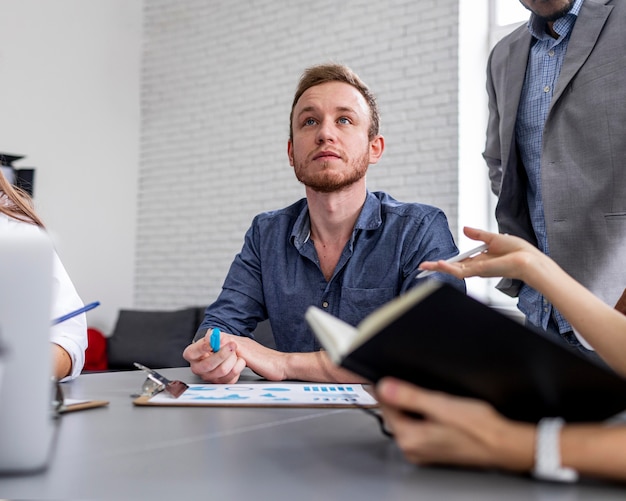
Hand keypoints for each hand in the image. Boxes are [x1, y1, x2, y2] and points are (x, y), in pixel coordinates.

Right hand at [182, 331, 245, 383]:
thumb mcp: (213, 335)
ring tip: (234, 352)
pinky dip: (238, 365)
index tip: (213, 342)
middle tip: (232, 345)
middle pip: (208, 364)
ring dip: (232, 358)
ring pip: (222, 370)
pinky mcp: (221, 382)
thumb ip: (215, 336)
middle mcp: (198, 368)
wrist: (223, 350)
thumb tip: (220, 340)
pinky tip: (237, 359)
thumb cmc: (215, 343)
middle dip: (222, 354)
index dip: (203, 347)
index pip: (192, 353)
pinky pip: (232, 376)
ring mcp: (209, 377)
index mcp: (191, 355)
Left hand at [375, 377, 533, 471]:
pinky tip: (440, 411)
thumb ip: (410, 396)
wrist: (504, 444)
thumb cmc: (479, 428)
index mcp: (410, 439)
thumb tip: (385, 387)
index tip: (392, 376)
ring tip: (437, 402)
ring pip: (407, 420)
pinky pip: (419, 427)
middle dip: (403, 398)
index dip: (388, 388)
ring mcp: (422, 452)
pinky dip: (424, 416)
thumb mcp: (441, 404)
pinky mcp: (433, 450)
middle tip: (424, 390)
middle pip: (395, 414)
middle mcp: (412, 449)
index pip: (386, 407)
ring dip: (415, 407)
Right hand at [418, 226, 542, 282]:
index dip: (446, 261)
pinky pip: (460, 271)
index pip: (458, 261)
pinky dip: (448, 268)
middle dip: (436, 267)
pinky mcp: (479, 271)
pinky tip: (438, 264)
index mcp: (480, 260)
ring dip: (438, 268)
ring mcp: (477, 270)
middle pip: (452, 267)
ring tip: (424, 267)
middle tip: (422, 267)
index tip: (434, 262)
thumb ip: (478, 234)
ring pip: (452, 270)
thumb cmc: (518, 251)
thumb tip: (464, 228)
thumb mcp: (493, 238)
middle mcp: (477, 267)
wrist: (529, 259)